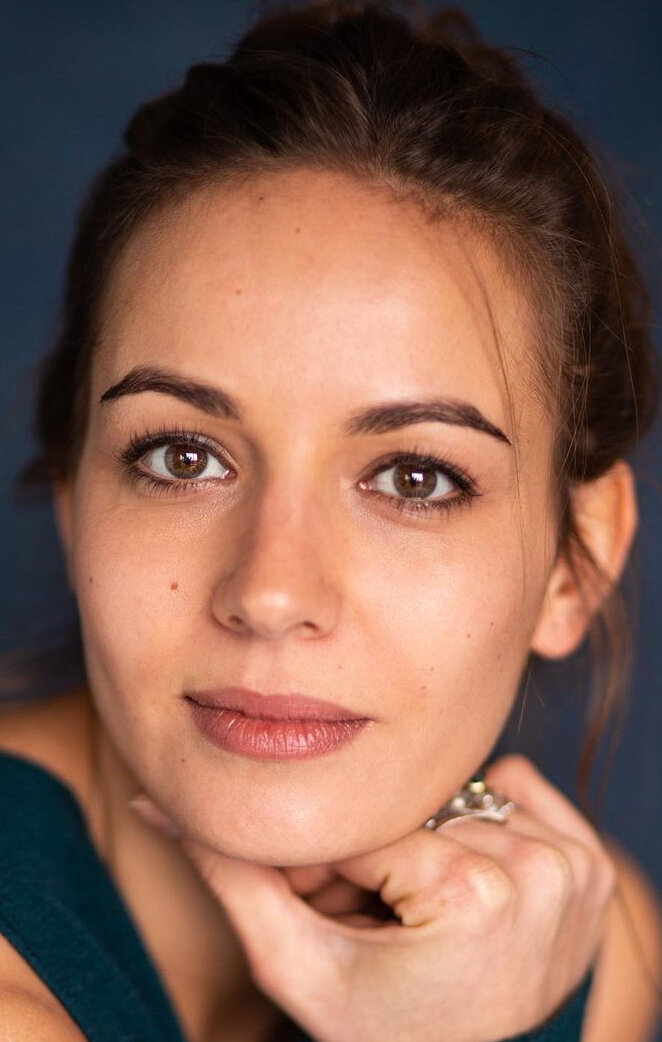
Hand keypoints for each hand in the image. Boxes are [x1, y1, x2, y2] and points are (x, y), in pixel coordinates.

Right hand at [131, 754, 614, 1041]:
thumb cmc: (386, 1033)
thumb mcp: (298, 970)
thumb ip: (232, 879)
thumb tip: (157, 802)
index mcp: (468, 893)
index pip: (364, 828)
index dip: (333, 869)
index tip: (338, 911)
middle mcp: (534, 870)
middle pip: (415, 812)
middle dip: (382, 855)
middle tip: (382, 918)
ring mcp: (572, 867)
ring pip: (460, 796)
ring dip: (432, 839)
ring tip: (428, 911)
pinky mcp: (592, 864)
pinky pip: (518, 790)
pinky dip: (487, 824)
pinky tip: (474, 887)